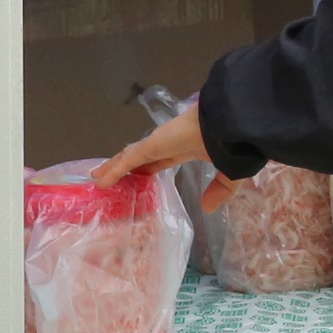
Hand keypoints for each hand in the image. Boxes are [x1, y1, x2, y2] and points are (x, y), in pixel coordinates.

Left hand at [95, 105, 224, 207]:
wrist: (233, 123)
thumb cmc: (234, 144)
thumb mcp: (231, 172)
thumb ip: (219, 189)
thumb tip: (207, 208)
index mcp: (190, 147)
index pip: (163, 159)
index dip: (150, 168)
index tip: (141, 176)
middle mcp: (171, 143)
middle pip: (142, 157)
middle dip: (129, 166)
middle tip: (115, 177)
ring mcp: (159, 143)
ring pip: (131, 158)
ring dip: (114, 167)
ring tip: (98, 177)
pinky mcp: (152, 145)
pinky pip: (128, 160)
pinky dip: (113, 171)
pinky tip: (100, 181)